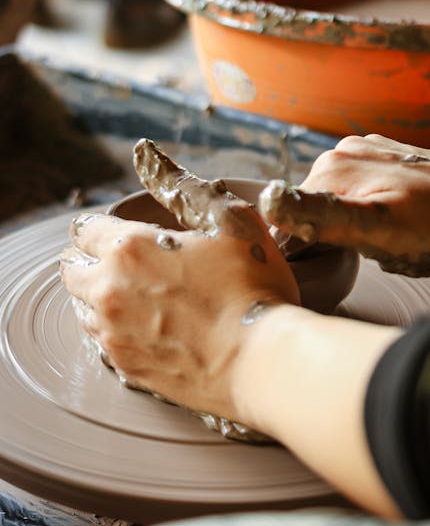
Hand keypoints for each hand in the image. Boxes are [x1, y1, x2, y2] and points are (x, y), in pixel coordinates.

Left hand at [60, 208, 298, 419]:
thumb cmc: (252, 286)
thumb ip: (184, 188)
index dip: (96, 226)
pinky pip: (103, 344)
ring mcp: (114, 335)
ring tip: (129, 294)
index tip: (110, 230)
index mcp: (128, 248)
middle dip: (86, 260)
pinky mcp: (127, 369)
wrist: (261, 361)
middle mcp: (109, 291)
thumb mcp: (229, 220)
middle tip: (112, 260)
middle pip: (72, 271)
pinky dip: (114, 331)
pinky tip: (142, 327)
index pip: (84, 229)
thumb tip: (151, 156)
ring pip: (82, 309)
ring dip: (96, 296)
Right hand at [260, 134, 429, 275]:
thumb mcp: (380, 230)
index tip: (352, 256)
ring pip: (336, 205)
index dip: (314, 249)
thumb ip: (322, 216)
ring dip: (356, 226)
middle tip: (382, 247)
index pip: (293, 219)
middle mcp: (339, 154)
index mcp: (331, 169)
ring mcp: (362, 152)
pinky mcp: (382, 157)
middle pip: (315, 211)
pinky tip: (401, 219)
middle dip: (339, 237)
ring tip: (396, 235)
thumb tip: (271, 203)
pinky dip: (371, 211)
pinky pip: (358, 194)